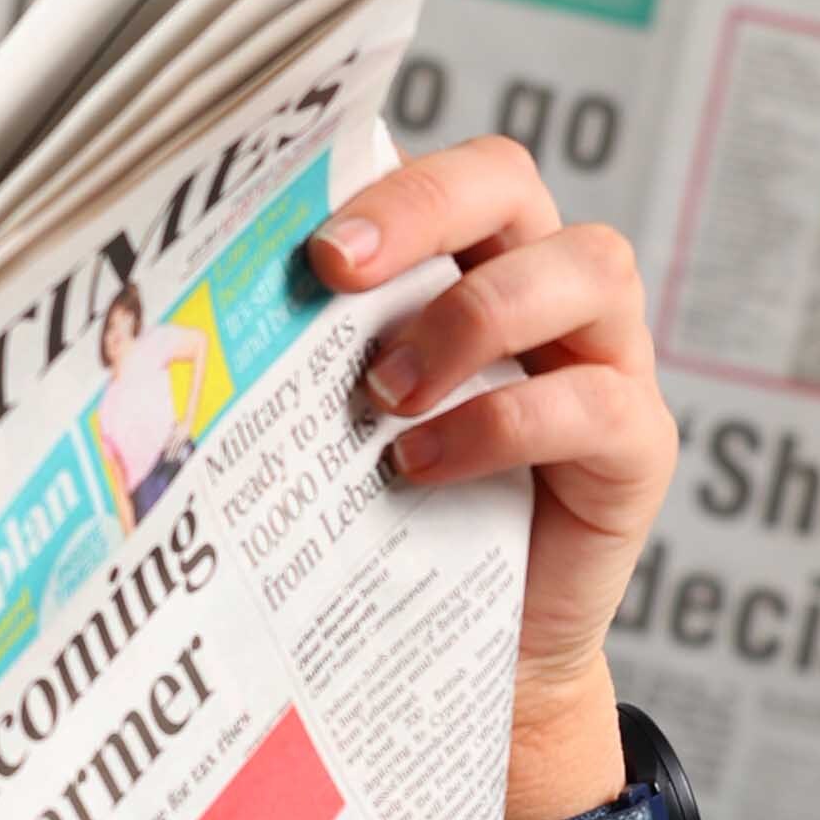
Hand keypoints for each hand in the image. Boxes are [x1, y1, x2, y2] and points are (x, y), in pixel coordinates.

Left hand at [310, 138, 668, 819]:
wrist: (449, 652)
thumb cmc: (382, 515)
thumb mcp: (331, 420)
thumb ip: (300, 354)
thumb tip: (179, 312)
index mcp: (469, 257)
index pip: (440, 167)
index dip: (386, 179)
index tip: (309, 239)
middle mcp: (546, 287)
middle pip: (511, 181)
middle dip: (422, 210)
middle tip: (337, 273)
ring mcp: (607, 358)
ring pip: (589, 266)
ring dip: (473, 317)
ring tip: (385, 394)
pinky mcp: (640, 446)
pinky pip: (598, 400)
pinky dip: (503, 423)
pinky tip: (421, 465)